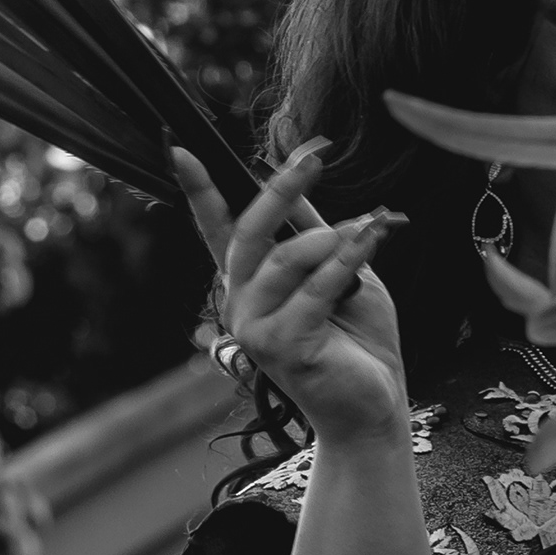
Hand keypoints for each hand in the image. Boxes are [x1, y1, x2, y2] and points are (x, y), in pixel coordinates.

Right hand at [175, 140, 411, 445]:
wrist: (371, 405)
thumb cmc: (356, 340)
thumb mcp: (342, 273)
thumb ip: (320, 234)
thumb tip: (305, 179)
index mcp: (249, 284)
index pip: (217, 230)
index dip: (199, 191)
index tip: (180, 149)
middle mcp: (240, 304)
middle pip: (247, 234)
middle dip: (280, 191)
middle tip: (315, 157)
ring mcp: (254, 328)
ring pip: (285, 258)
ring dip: (332, 236)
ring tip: (369, 227)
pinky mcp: (280, 346)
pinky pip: (316, 287)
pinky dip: (349, 257)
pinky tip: (375, 235)